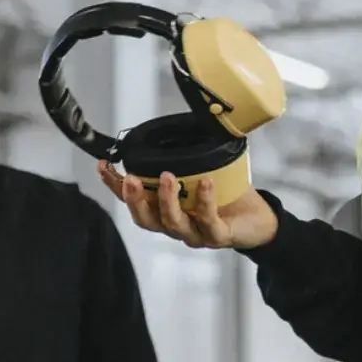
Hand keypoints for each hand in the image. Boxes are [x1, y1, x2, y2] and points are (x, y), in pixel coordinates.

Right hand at [97, 163, 277, 250]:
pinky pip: (208, 221)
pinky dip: (205, 201)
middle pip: (145, 219)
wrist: (258, 219)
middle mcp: (175, 224)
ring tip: (167, 176)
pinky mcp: (217, 236)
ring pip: (172, 223)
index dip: (115, 186)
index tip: (104, 165)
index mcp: (164, 210)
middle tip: (130, 178)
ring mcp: (195, 233)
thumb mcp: (200, 172)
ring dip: (166, 200)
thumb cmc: (227, 195)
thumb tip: (169, 126)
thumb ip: (183, 158)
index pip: (133, 200)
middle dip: (134, 199)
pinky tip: (206, 182)